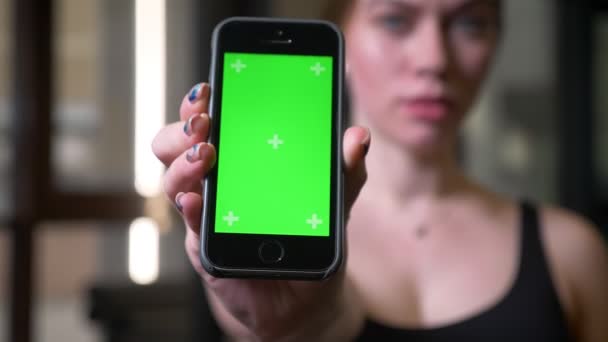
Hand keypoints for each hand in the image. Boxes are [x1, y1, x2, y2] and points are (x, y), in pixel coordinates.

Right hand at [152, 83, 369, 339]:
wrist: (307, 297)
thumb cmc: (311, 237)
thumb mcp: (333, 199)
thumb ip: (344, 169)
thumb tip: (358, 137)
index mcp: (240, 162)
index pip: (209, 124)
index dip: (199, 105)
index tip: (208, 90)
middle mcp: (216, 184)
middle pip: (175, 147)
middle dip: (180, 129)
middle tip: (203, 122)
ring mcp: (208, 217)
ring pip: (173, 182)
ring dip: (182, 164)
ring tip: (205, 156)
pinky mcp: (207, 250)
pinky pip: (191, 227)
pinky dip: (191, 210)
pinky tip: (197, 201)